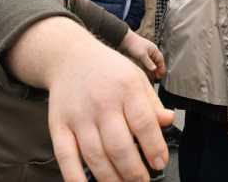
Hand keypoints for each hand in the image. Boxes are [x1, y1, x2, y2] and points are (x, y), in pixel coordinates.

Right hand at [48, 41, 174, 181]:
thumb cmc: (108, 71)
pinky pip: (66, 157)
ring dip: (112, 179)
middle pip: (119, 146)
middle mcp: (101, 102)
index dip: (154, 147)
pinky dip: (75, 178)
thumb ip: (152, 103)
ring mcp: (78, 116)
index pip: (143, 123)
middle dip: (134, 172)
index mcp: (126, 87)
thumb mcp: (136, 77)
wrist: (69, 57)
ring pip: (95, 156)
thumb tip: (169, 121)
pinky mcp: (58, 126)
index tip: (160, 163)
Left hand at [119, 29, 166, 80]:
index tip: (161, 75)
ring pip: (151, 62)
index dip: (161, 68)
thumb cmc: (134, 44)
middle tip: (157, 77)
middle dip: (157, 69)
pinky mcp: (140, 54)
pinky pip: (146, 62)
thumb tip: (154, 69)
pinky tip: (146, 71)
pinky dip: (147, 67)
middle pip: (156, 62)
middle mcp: (151, 51)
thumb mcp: (142, 55)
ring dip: (152, 69)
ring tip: (152, 76)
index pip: (160, 60)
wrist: (124, 40)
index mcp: (154, 50)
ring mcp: (146, 53)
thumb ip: (148, 63)